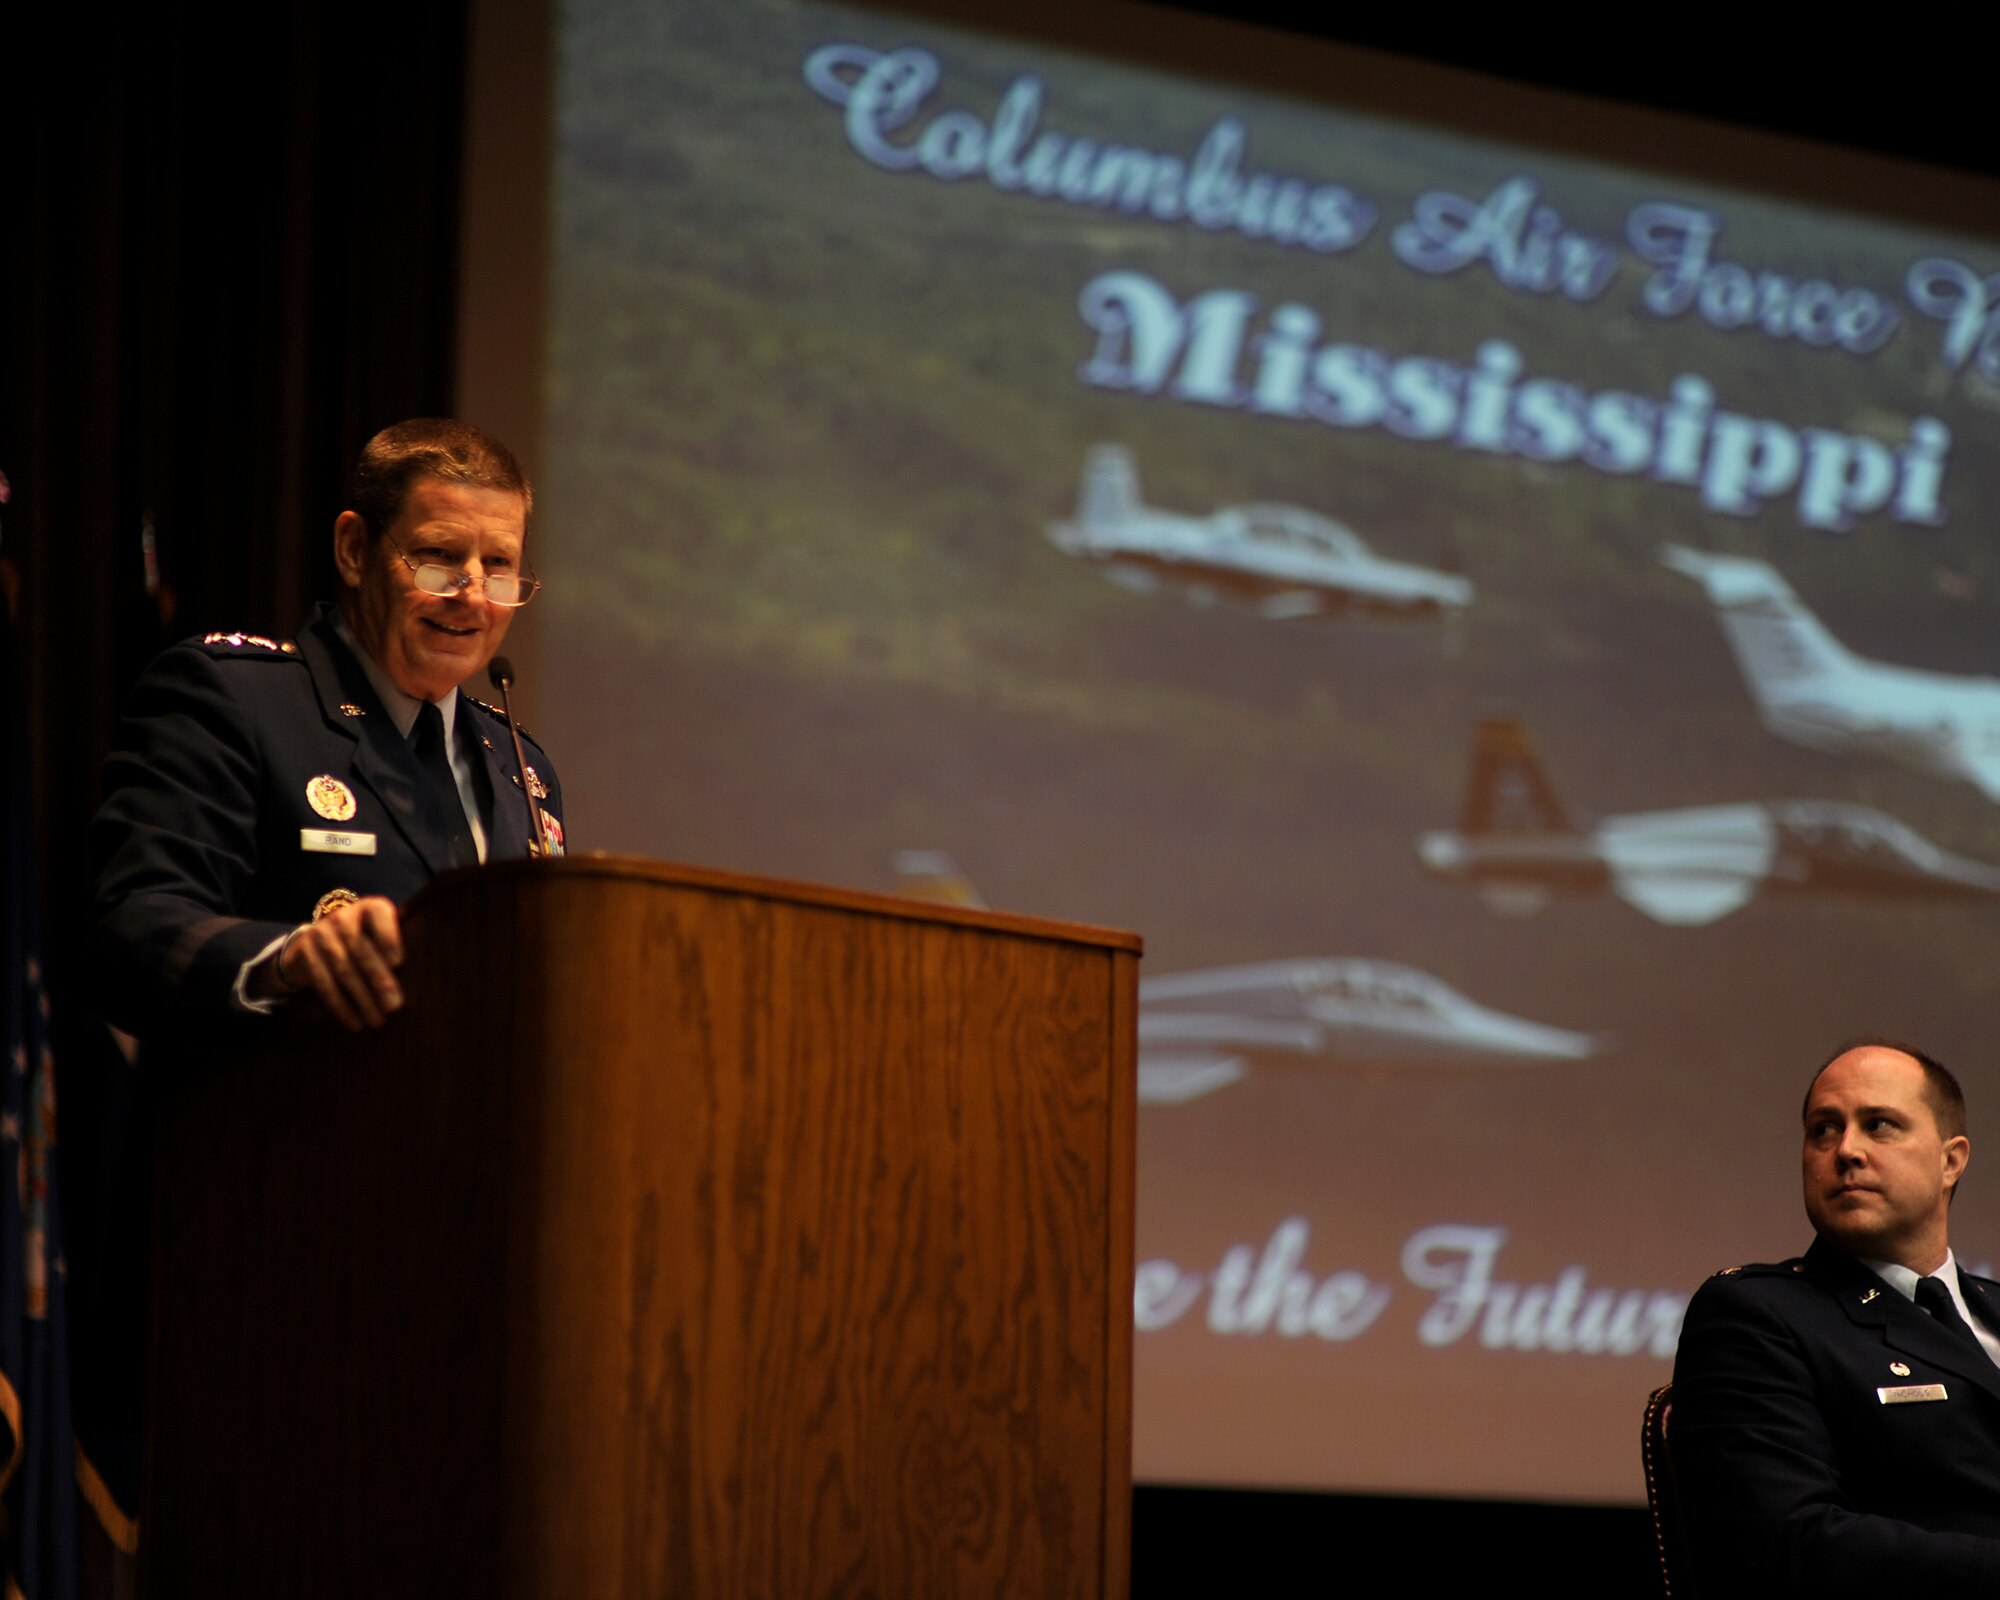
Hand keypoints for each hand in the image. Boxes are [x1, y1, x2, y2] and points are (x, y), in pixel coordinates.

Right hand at [259, 896, 405, 1028]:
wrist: (313, 945)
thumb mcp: (380, 941)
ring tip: (378, 1020)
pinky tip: (355, 1022)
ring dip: (362, 999)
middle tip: (394, 1006)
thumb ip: (396, 953)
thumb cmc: (365, 945)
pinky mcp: (304, 951)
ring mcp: (320, 932)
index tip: (398, 962)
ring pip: (344, 970)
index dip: (388, 936)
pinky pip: (324, 983)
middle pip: (362, 950)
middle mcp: (343, 916)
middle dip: (380, 980)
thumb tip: (420, 983)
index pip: (379, 915)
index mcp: (369, 908)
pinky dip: (341, 1006)